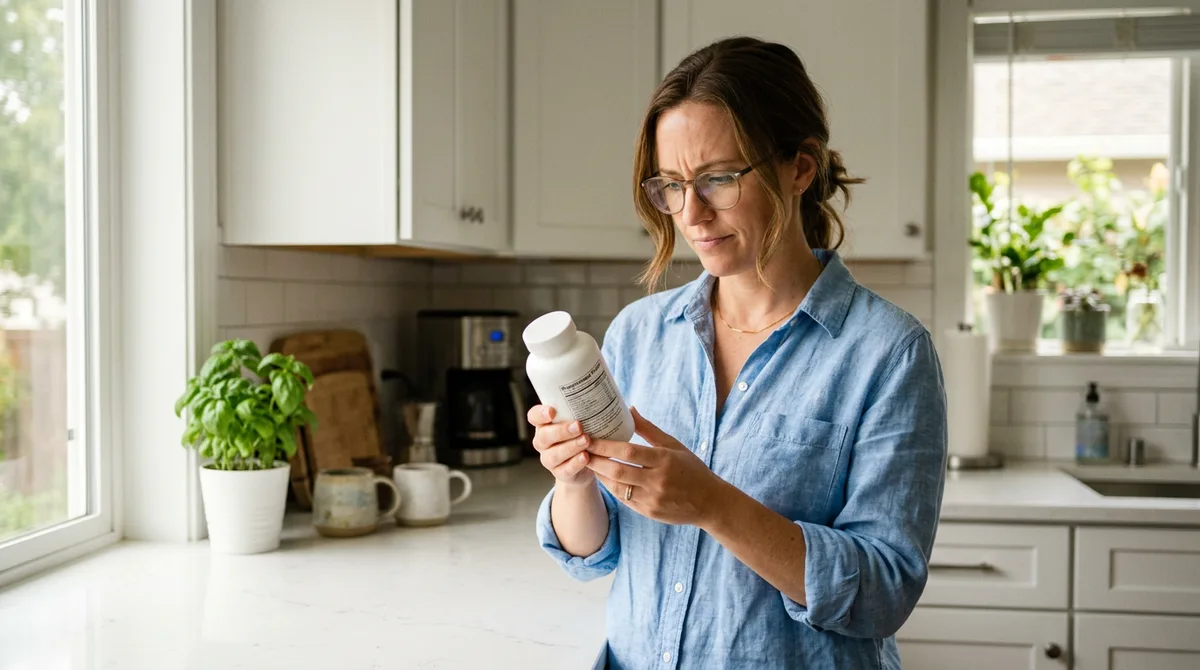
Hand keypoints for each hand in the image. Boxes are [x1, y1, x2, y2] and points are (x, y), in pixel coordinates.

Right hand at [528, 405, 594, 488]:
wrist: (586, 461)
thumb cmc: (581, 433)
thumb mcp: (579, 419)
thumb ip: (580, 409)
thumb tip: (598, 391)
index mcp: (544, 424)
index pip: (534, 416)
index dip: (540, 414)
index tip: (552, 412)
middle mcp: (543, 441)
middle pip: (544, 436)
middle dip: (561, 431)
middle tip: (579, 426)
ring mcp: (549, 459)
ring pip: (554, 454)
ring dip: (570, 447)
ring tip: (586, 440)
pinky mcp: (560, 473)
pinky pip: (565, 469)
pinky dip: (575, 463)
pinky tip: (585, 457)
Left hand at [585, 407, 726, 525]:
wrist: (710, 503)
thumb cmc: (692, 469)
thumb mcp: (674, 445)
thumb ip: (649, 429)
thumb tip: (629, 408)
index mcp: (664, 460)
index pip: (628, 451)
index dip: (605, 445)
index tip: (588, 437)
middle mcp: (657, 480)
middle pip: (617, 470)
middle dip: (595, 460)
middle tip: (579, 449)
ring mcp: (652, 499)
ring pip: (617, 486)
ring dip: (600, 474)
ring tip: (587, 462)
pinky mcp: (649, 512)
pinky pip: (624, 499)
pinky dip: (611, 487)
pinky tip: (603, 477)